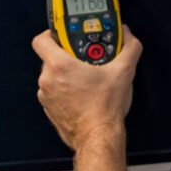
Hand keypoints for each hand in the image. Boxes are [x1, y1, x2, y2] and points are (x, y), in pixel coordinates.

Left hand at [33, 25, 142, 150]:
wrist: (98, 137)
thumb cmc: (104, 108)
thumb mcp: (123, 72)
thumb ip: (129, 48)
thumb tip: (128, 37)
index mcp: (59, 66)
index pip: (41, 39)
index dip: (52, 33)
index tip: (65, 35)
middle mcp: (47, 80)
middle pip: (50, 58)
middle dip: (67, 56)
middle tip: (85, 59)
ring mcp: (46, 96)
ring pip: (52, 76)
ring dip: (66, 75)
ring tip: (86, 79)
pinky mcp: (49, 109)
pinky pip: (54, 93)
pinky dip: (65, 91)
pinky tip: (82, 95)